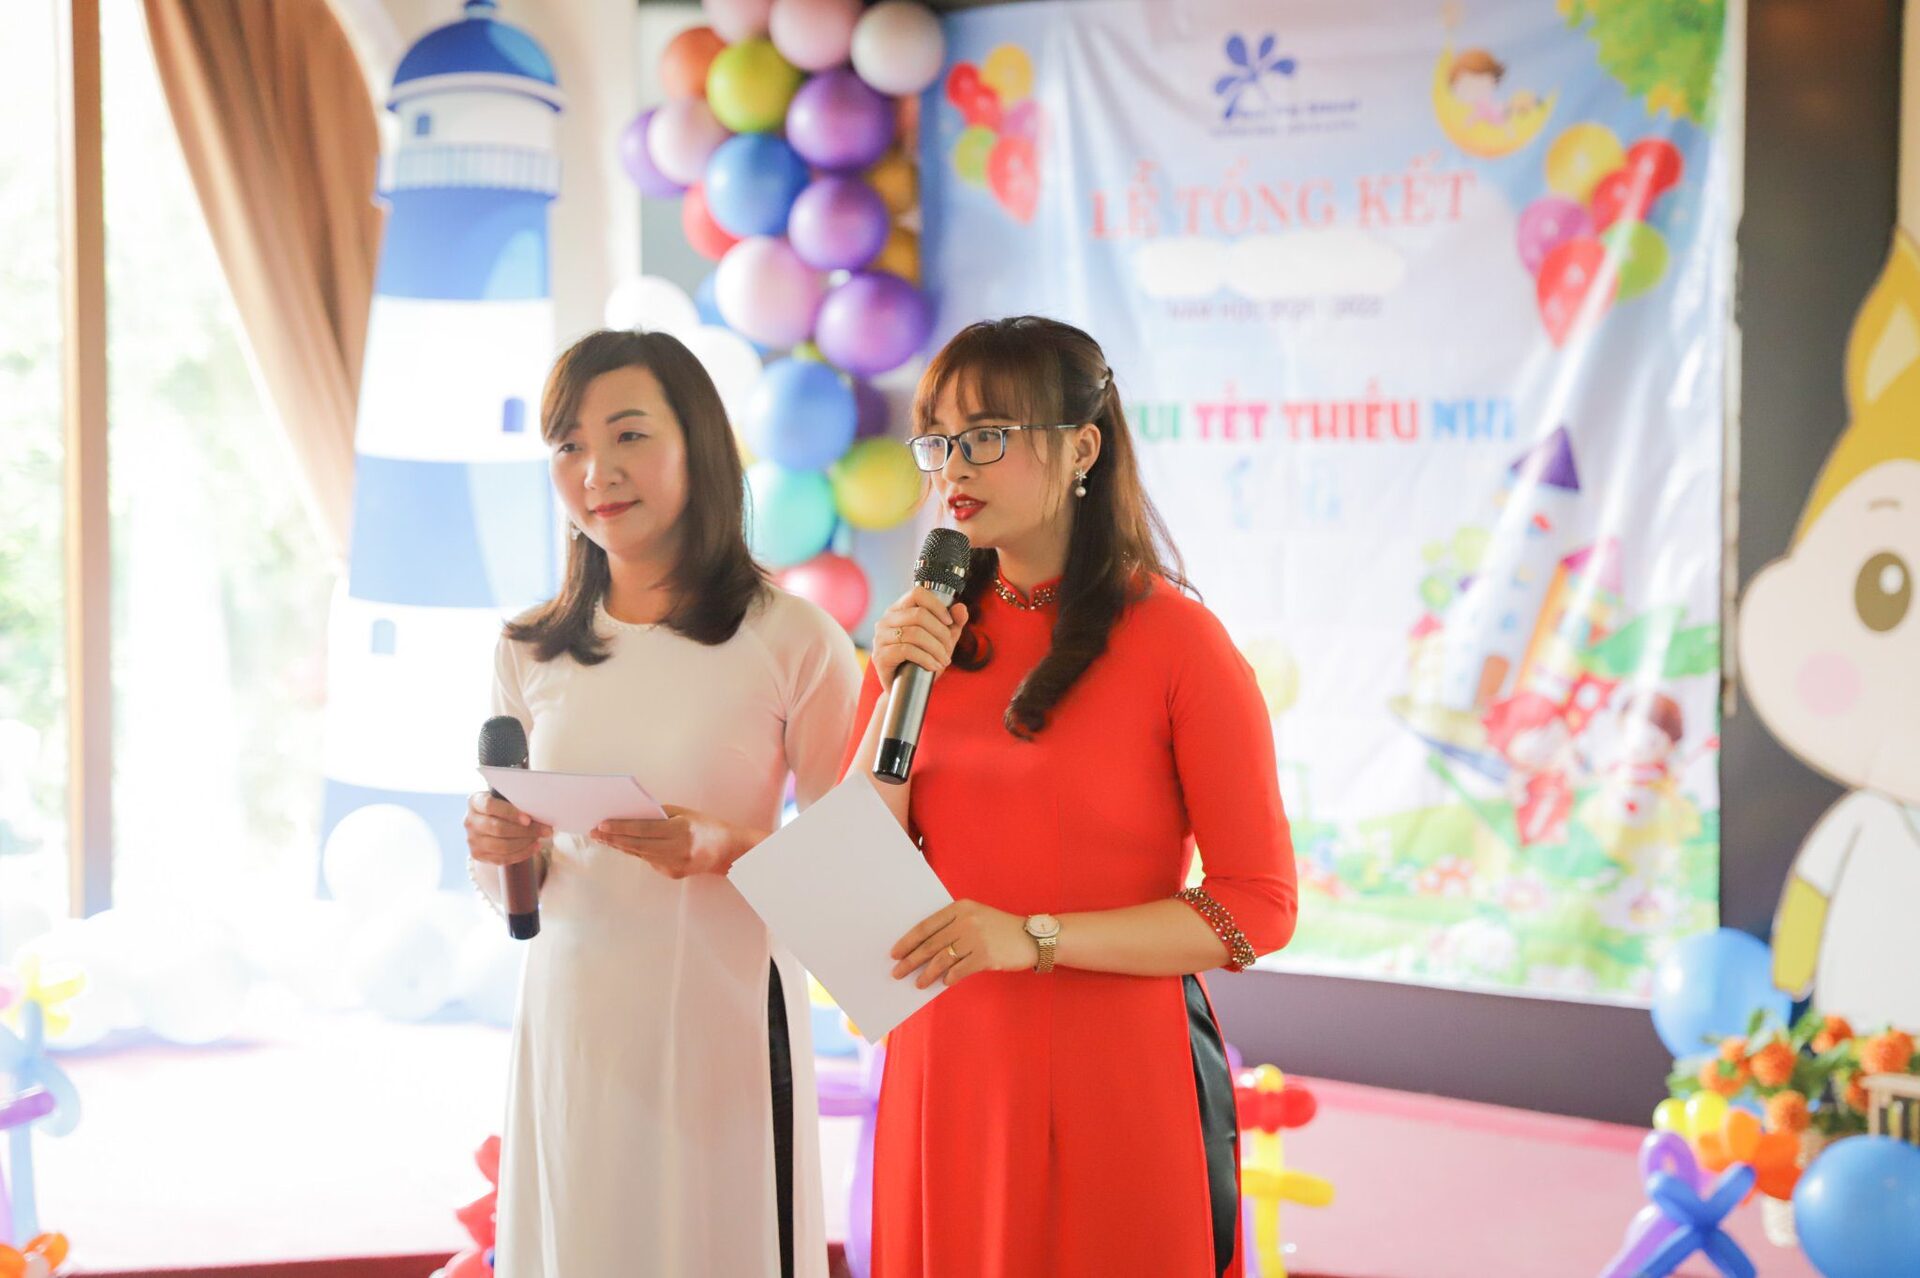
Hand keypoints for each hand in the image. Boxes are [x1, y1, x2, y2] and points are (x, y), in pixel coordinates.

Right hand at [465, 792, 551, 864]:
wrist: (490, 820)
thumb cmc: (503, 806)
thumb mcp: (506, 798)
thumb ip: (517, 802)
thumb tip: (540, 812)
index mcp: (475, 801)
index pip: (490, 806)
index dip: (510, 813)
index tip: (528, 819)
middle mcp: (470, 821)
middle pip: (498, 829)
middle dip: (526, 831)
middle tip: (546, 830)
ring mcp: (472, 840)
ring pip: (502, 846)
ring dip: (525, 843)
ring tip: (540, 838)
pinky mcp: (478, 855)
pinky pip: (502, 858)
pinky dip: (522, 854)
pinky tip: (534, 847)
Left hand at [590, 806, 760, 879]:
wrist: (728, 851)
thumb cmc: (705, 826)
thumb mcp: (683, 813)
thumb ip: (658, 815)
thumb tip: (629, 815)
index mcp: (681, 830)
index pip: (643, 829)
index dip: (620, 827)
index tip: (601, 824)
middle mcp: (677, 850)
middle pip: (637, 844)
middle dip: (613, 838)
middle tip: (594, 832)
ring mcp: (675, 865)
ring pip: (640, 854)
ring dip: (621, 846)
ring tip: (604, 838)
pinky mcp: (673, 874)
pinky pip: (650, 861)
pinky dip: (638, 852)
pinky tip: (626, 845)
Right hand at [871, 586, 968, 688]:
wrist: (907, 690)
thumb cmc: (922, 661)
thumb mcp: (943, 640)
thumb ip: (954, 623)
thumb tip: (961, 608)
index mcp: (899, 610)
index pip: (917, 593)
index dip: (937, 605)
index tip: (949, 622)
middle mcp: (886, 620)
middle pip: (919, 614)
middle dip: (940, 632)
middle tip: (948, 649)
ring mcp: (881, 638)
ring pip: (914, 633)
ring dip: (936, 648)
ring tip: (944, 660)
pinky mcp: (880, 656)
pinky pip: (907, 651)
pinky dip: (926, 659)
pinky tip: (934, 666)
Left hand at [891, 900, 1038, 988]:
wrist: (1031, 937)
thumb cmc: (999, 928)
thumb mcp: (975, 916)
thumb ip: (952, 926)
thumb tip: (922, 949)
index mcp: (960, 907)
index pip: (926, 925)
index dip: (908, 941)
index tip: (895, 952)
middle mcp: (966, 920)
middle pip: (931, 944)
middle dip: (911, 960)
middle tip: (897, 972)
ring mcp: (976, 938)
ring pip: (942, 959)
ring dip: (927, 973)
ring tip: (917, 983)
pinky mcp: (985, 956)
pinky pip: (959, 970)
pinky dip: (949, 978)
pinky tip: (942, 983)